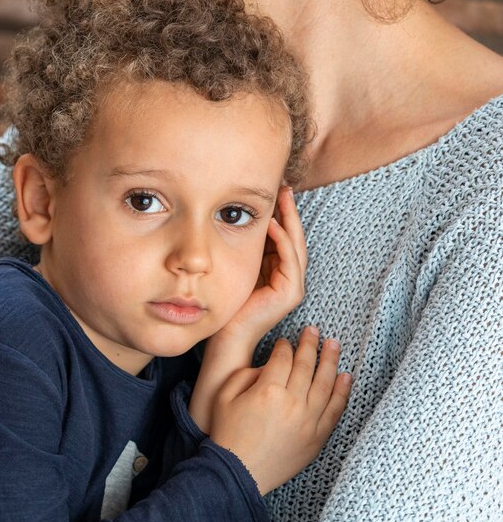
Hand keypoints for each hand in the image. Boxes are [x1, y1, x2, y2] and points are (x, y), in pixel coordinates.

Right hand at [210, 328, 351, 495]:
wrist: (238, 474)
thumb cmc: (228, 434)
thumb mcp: (225, 396)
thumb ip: (246, 374)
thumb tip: (268, 366)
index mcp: (268, 391)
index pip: (283, 358)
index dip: (284, 345)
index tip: (285, 340)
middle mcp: (292, 403)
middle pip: (306, 365)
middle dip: (310, 344)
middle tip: (313, 330)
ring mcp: (308, 421)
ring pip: (326, 384)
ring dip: (331, 360)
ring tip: (334, 344)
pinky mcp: (317, 438)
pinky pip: (335, 410)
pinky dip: (342, 392)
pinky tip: (346, 376)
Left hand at [220, 185, 305, 342]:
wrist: (227, 333)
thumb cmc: (229, 302)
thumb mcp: (240, 265)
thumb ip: (249, 246)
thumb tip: (242, 216)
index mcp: (279, 270)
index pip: (285, 237)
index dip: (283, 214)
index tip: (276, 191)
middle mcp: (290, 277)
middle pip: (294, 237)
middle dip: (290, 211)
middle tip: (285, 187)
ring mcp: (293, 286)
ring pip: (295, 244)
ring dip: (289, 219)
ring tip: (283, 197)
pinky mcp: (290, 293)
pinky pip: (289, 259)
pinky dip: (282, 239)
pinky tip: (272, 223)